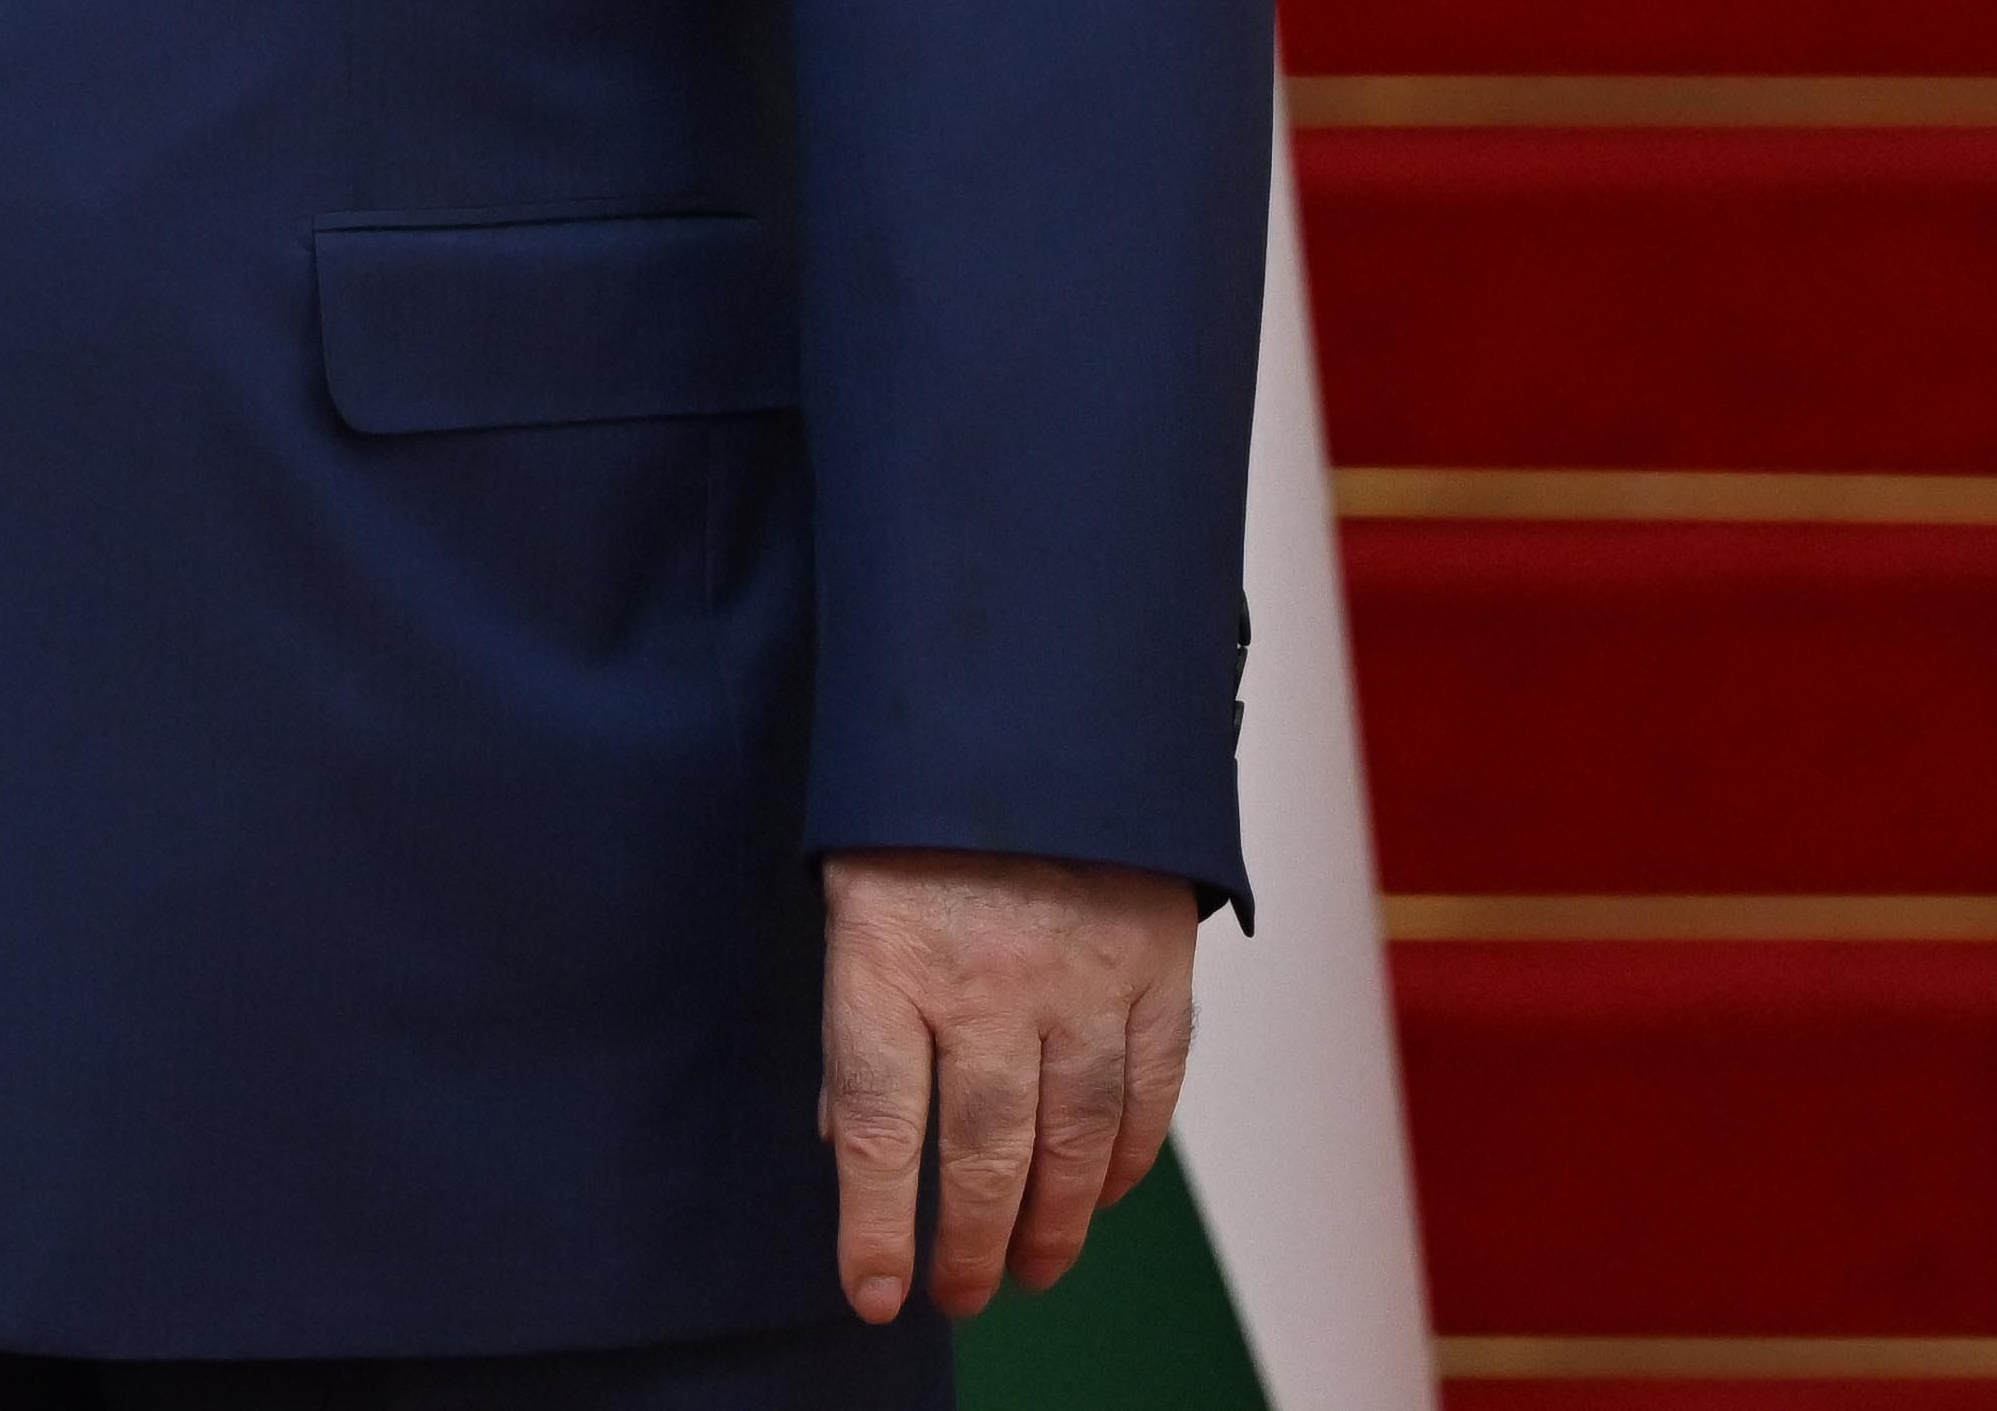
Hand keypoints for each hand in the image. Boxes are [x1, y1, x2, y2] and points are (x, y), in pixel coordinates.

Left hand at [817, 849, 1196, 1318]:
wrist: (1033, 701)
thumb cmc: (918, 809)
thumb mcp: (848, 896)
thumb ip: (854, 1021)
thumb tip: (842, 1140)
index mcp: (888, 956)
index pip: (875, 1123)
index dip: (875, 1223)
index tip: (873, 1294)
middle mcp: (987, 981)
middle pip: (982, 1151)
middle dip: (969, 1243)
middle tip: (962, 1295)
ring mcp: (1080, 979)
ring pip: (1075, 1139)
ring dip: (1056, 1223)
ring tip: (1033, 1270)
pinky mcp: (1154, 968)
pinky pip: (1149, 1091)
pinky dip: (1128, 1158)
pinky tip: (1104, 1196)